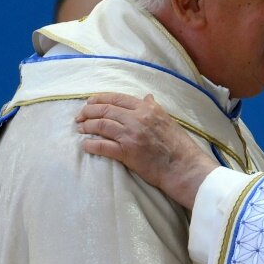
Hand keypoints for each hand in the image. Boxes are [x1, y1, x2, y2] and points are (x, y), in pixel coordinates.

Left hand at [76, 93, 217, 208]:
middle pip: (106, 110)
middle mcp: (138, 118)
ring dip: (87, 126)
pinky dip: (91, 144)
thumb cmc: (178, 145)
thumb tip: (147, 97)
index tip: (90, 102)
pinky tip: (85, 145)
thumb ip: (154, 108)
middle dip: (88, 111)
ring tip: (80, 128)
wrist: (183, 166)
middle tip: (80, 116)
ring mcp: (131, 135)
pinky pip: (103, 146)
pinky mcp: (126, 152)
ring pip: (101, 125)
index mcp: (148, 109)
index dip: (100, 99)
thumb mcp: (168, 120)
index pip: (118, 98)